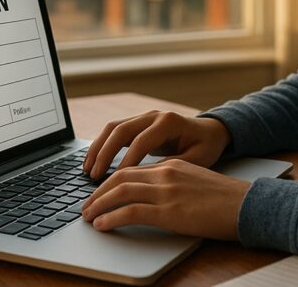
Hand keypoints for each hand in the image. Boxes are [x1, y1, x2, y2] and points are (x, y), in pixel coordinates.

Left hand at [81, 158, 249, 239]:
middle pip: (120, 177)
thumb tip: (152, 197)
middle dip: (98, 192)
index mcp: (171, 165)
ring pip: (120, 192)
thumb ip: (172, 183)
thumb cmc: (225, 199)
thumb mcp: (194, 182)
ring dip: (98, 205)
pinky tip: (102, 225)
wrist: (246, 205)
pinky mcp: (168, 211)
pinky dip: (111, 218)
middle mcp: (165, 173)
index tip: (99, 193)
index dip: (110, 181)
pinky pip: (130, 211)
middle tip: (86, 206)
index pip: (131, 168)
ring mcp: (166, 191)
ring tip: (88, 216)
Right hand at [82, 110, 231, 178]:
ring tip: (87, 170)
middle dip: (105, 154)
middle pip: (121, 130)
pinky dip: (102, 145)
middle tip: (94, 176)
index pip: (141, 141)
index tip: (115, 181)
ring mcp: (144, 117)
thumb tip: (147, 179)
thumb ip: (172, 166)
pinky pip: (114, 131)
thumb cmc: (205, 146)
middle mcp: (153, 115)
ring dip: (98, 148)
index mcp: (168, 122)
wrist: (210, 131)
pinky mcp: (138, 124)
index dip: (126, 161)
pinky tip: (93, 162)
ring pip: (113, 128)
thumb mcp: (196, 159)